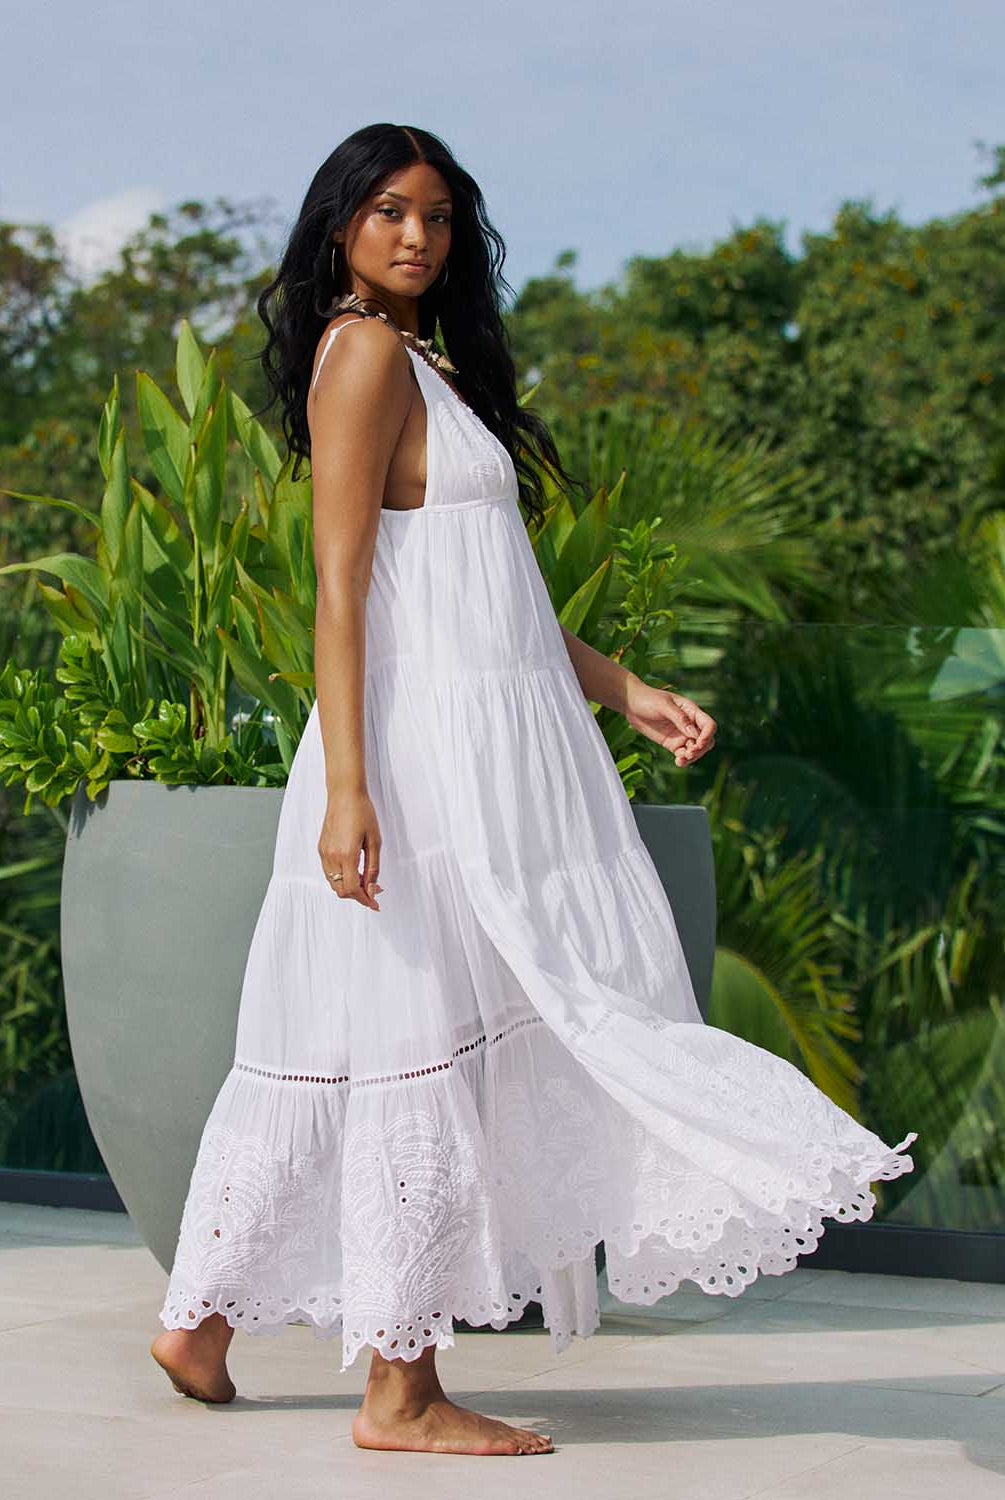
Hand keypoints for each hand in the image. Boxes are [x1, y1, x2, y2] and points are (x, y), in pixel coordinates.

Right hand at [318, 787, 383, 909]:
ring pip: (333, 883)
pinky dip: (340, 877)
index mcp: (347, 855)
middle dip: (358, 895)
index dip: (365, 900)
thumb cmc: (363, 813)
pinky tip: (353, 870)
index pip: (353, 889)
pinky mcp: (321, 848)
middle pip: (341, 890)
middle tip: (373, 889)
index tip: (376, 904)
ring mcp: (324, 852)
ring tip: (364, 879)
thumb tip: (372, 888)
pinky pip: (328, 872)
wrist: (344, 794)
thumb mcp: (375, 841)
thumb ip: (373, 867)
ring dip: (348, 887)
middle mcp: (331, 856)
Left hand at [624, 678, 715, 767]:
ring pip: (695, 750)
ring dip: (692, 757)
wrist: (632, 704)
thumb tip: (694, 733)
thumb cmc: (648, 699)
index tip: (698, 743)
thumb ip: (679, 718)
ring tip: (681, 759)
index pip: (708, 725)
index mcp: (692, 711)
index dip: (707, 735)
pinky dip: (683, 760)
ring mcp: (681, 735)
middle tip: (689, 753)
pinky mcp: (672, 744)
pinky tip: (678, 762)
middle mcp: (690, 724)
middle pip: (706, 740)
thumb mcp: (664, 705)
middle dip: (701, 749)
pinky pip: (683, 755)